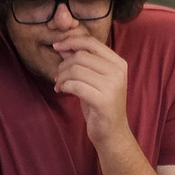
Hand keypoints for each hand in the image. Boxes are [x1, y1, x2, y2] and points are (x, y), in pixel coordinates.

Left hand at [52, 32, 131, 151]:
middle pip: (81, 56)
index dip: (71, 42)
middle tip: (58, 76)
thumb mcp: (92, 80)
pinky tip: (62, 91)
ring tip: (59, 85)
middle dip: (63, 65)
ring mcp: (112, 86)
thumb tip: (64, 47)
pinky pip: (76, 86)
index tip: (57, 47)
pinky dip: (64, 86)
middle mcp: (118, 72)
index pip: (91, 42)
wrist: (112, 133)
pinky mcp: (103, 101)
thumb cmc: (100, 105)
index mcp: (118, 63)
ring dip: (62, 77)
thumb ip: (81, 62)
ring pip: (76, 70)